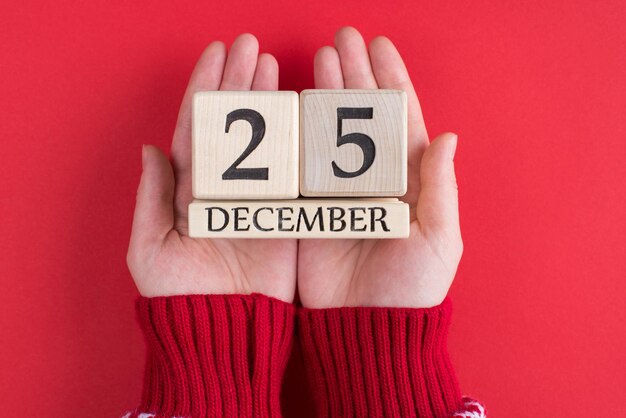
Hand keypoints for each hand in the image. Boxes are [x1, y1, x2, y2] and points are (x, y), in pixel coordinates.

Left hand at [127, 34, 296, 300]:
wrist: (224, 328)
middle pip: (231, 124)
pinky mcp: (282, 213)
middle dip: (238, 83)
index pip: (196, 127)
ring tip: (271, 67)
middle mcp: (222, 185)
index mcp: (188, 189)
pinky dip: (295, 140)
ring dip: (266, 101)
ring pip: (263, 139)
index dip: (205, 89)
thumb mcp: (151, 248)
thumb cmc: (180, 295)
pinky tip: (298, 109)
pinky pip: (290, 170)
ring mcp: (255, 195)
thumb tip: (150, 148)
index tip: (217, 55)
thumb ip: (152, 198)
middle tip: (250, 47)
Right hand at [298, 27, 461, 308]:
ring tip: (321, 59)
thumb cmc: (411, 288)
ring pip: (331, 130)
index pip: (400, 119)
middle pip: (362, 116)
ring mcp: (339, 189)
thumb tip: (448, 136)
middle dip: (355, 75)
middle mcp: (373, 178)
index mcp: (409, 180)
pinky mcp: (311, 207)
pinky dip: (298, 133)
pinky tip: (295, 103)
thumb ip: (439, 187)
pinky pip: (303, 163)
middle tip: (342, 38)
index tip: (379, 45)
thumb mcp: (437, 239)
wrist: (366, 327)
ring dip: (326, 94)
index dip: (391, 80)